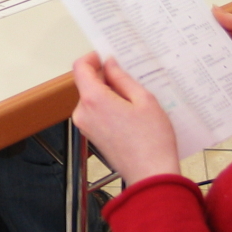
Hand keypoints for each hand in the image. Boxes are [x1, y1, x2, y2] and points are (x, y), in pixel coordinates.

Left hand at [72, 53, 180, 183]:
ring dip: (109, 93)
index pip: (80, 67)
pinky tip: (130, 113)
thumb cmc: (152, 141)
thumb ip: (122, 78)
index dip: (92, 58)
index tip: (106, 56)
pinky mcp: (91, 135)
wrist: (150, 175)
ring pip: (92, 98)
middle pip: (87, 83)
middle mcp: (82, 112)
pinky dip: (109, 107)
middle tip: (130, 77)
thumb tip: (110, 64)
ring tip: (135, 99)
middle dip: (105, 77)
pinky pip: (96, 112)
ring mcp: (85, 125)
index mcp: (93, 100)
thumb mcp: (144, 100)